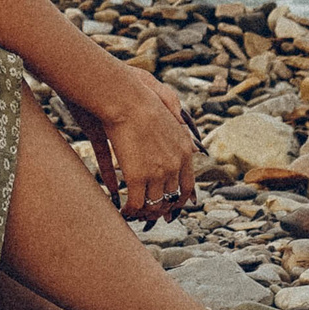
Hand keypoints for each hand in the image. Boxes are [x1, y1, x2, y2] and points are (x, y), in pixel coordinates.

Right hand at [66, 68, 199, 221]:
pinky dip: (129, 210)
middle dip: (159, 209)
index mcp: (185, 150)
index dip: (177, 200)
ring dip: (143, 212)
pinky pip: (135, 203)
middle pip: (170, 198)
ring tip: (133, 214)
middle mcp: (175, 164)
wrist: (124, 97)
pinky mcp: (137, 177)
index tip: (168, 207)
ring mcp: (157, 173)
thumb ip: (176, 112)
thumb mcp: (168, 101)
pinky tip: (122, 211)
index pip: (187, 185)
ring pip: (152, 204)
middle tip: (147, 215)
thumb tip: (183, 120)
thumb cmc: (138, 94)